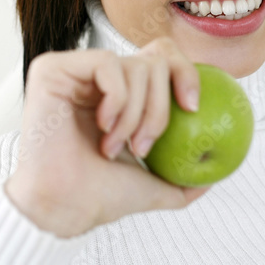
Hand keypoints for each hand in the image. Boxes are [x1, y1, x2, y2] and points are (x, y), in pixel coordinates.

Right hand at [3, 37, 212, 236]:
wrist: (64, 207)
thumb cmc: (99, 196)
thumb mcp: (152, 186)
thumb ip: (180, 179)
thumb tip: (211, 176)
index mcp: (120, 92)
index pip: (161, 57)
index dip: (185, 71)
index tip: (193, 107)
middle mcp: (97, 76)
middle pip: (155, 58)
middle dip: (159, 106)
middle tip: (145, 145)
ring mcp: (74, 69)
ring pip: (134, 65)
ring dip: (134, 113)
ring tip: (114, 146)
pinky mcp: (53, 68)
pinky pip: (107, 63)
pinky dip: (116, 99)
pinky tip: (103, 126)